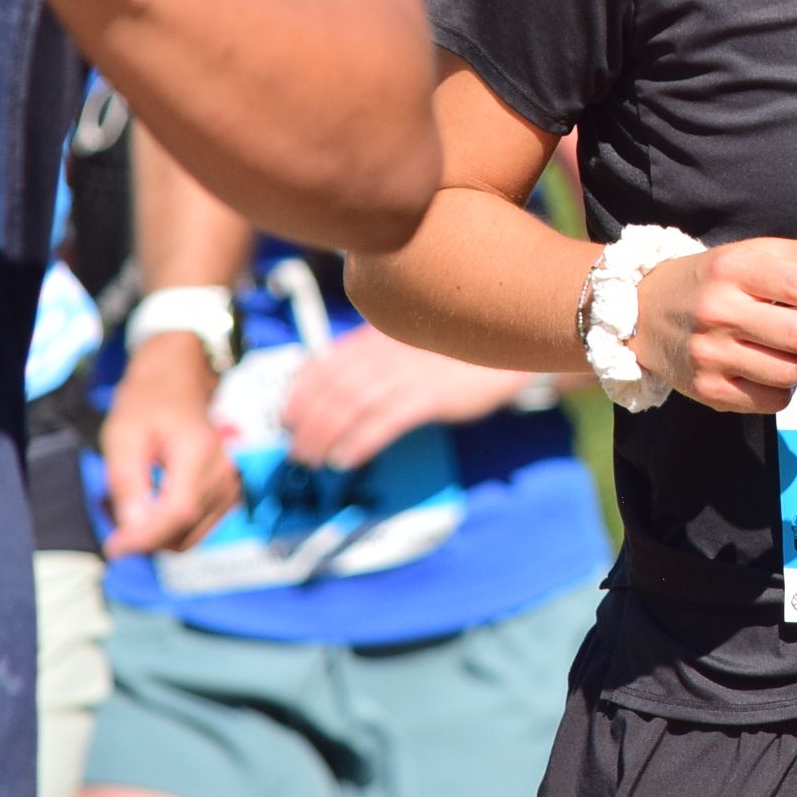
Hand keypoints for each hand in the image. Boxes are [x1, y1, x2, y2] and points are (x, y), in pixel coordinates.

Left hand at [100, 335, 242, 555]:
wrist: (179, 381)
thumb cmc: (147, 402)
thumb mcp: (122, 434)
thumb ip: (127, 481)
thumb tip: (133, 528)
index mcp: (199, 452)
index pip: (178, 512)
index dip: (144, 538)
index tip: (113, 547)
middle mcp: (224, 472)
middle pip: (184, 530)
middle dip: (143, 537)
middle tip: (111, 513)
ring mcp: (231, 485)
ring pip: (189, 537)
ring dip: (154, 535)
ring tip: (127, 506)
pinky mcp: (228, 494)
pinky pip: (196, 529)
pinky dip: (168, 529)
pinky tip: (148, 507)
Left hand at [279, 327, 531, 469]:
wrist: (511, 348)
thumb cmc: (459, 352)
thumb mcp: (413, 345)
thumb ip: (378, 358)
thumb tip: (340, 389)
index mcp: (379, 335)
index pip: (325, 362)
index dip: (300, 392)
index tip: (285, 417)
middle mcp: (387, 350)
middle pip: (332, 388)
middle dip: (307, 422)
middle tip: (294, 449)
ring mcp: (409, 372)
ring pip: (351, 406)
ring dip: (325, 435)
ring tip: (312, 460)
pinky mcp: (431, 395)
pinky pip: (385, 421)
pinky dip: (360, 441)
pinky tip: (346, 459)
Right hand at [628, 240, 796, 414]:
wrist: (641, 311)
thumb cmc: (711, 279)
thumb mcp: (751, 254)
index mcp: (733, 270)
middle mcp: (718, 312)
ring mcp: (710, 355)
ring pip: (790, 372)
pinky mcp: (707, 390)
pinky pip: (772, 401)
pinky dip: (787, 388)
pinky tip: (776, 368)